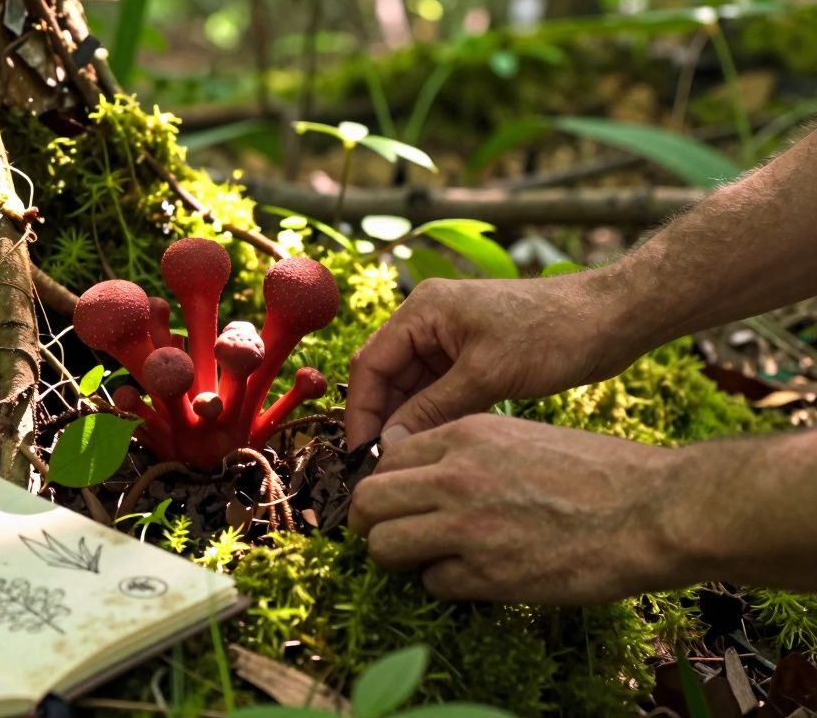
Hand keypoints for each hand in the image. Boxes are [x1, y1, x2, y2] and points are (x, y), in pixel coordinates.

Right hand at [345, 273, 639, 450]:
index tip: (361, 453)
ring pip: (411, 389)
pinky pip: (437, 393)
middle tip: (379, 468)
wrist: (611, 319)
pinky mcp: (472, 359)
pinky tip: (431, 450)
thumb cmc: (553, 333)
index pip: (371, 364)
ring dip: (407, 423)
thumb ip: (433, 408)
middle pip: (386, 377)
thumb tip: (389, 444)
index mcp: (423, 310)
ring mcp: (450, 341)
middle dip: (382, 420)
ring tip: (403, 466)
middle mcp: (429, 322)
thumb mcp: (488, 374)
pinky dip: (432, 419)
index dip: (362, 411)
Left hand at [347, 414, 692, 604]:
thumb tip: (419, 475)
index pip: (385, 458)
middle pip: (368, 502)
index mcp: (464, 436)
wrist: (652, 509)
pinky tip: (473, 574)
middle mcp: (456, 477)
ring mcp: (467, 527)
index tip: (394, 499)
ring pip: (384, 546)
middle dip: (368, 522)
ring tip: (422, 558)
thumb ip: (463, 452)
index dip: (384, 483)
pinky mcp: (487, 575)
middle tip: (385, 533)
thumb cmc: (597, 471)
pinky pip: (431, 583)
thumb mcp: (520, 436)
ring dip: (396, 556)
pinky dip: (444, 583)